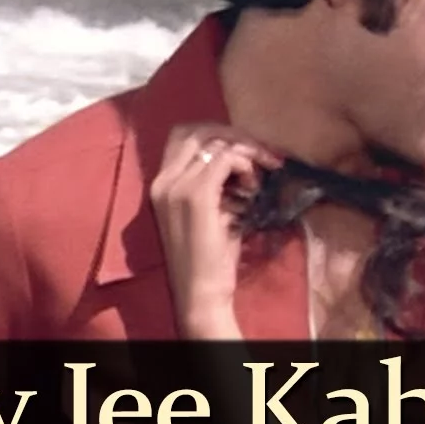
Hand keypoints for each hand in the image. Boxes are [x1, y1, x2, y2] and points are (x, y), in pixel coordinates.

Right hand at [150, 123, 283, 336]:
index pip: (185, 136)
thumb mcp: (211, 212)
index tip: (247, 152)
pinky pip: (226, 159)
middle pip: (199, 131)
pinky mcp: (196, 195)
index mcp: (161, 183)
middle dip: (236, 137)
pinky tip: (253, 189)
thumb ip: (218, 184)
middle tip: (263, 156)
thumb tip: (244, 159)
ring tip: (259, 179)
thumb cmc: (210, 258)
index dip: (219, 136)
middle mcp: (163, 180)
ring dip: (246, 153)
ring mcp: (177, 185)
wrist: (200, 292)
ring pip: (216, 143)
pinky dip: (246, 166)